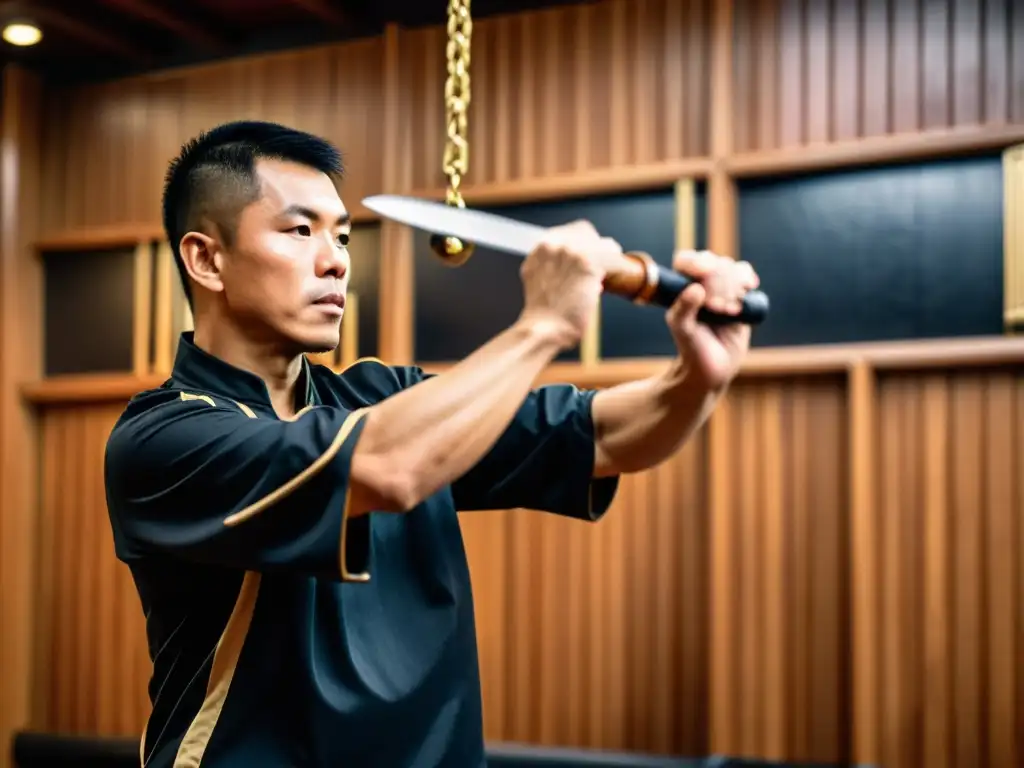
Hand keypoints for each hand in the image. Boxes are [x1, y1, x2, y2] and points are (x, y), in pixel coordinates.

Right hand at [518, 220, 617, 347]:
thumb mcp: (537, 281)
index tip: (593, 249)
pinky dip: (622, 268)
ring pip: (602, 245)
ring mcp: (570, 252)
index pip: (570, 232)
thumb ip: (550, 266)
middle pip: (587, 234)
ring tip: (618, 266)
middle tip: (609, 258)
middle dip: (598, 246)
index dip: (585, 241)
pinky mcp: (588, 264)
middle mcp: (554, 245)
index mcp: (541, 249)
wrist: (543, 329)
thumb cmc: (542, 315)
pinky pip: (614, 260)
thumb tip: (570, 266)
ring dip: (611, 256)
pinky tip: (626, 273)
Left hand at [667, 250, 758, 389]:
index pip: (685, 261)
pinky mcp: (740, 295)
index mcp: (681, 287)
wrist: (713, 367)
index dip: (695, 262)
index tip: (705, 271)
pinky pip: (746, 275)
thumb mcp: (682, 330)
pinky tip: (747, 289)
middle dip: (717, 283)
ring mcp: (721, 287)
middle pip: (712, 262)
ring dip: (732, 286)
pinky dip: (747, 280)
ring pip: (730, 267)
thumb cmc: (691, 347)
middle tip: (717, 308)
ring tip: (729, 311)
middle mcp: (700, 283)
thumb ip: (683, 310)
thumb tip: (696, 288)